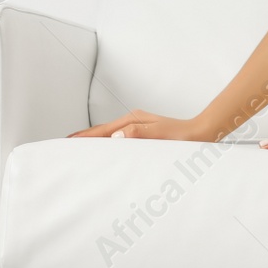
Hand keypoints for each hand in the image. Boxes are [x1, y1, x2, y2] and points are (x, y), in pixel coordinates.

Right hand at [69, 109, 212, 141]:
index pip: (103, 130)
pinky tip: (106, 148)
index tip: (69, 141)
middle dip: (85, 136)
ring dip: (95, 139)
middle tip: (67, 144)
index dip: (86, 136)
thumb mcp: (159, 134)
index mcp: (133, 120)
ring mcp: (138, 125)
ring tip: (80, 146)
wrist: (201, 132)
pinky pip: (119, 137)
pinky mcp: (143, 132)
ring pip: (110, 133)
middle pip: (103, 129)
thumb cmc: (183, 135)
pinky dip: (108, 141)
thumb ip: (137, 134)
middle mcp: (133, 121)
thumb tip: (116, 136)